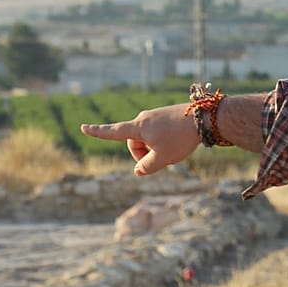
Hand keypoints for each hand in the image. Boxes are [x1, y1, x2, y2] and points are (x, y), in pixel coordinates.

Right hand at [80, 103, 197, 175]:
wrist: (204, 118)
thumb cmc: (181, 138)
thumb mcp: (162, 159)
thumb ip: (146, 168)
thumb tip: (139, 170)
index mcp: (138, 127)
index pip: (113, 132)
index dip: (98, 132)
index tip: (83, 127)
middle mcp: (144, 119)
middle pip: (135, 143)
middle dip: (143, 154)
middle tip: (160, 160)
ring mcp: (156, 116)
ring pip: (149, 140)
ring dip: (156, 149)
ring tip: (173, 150)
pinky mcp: (166, 116)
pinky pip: (159, 134)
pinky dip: (165, 143)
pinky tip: (180, 143)